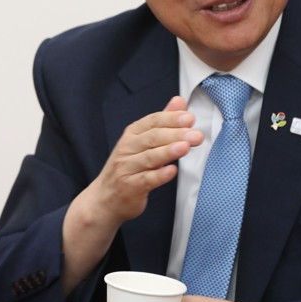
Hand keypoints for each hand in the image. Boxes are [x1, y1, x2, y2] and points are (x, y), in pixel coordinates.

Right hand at [61, 97, 202, 293]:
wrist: (104, 200)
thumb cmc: (128, 167)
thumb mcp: (142, 141)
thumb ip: (163, 121)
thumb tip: (179, 101)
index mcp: (132, 135)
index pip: (153, 122)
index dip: (171, 119)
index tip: (189, 118)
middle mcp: (127, 149)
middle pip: (153, 138)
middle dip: (176, 134)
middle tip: (195, 135)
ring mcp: (127, 168)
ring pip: (149, 158)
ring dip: (168, 152)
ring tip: (185, 147)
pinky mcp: (130, 187)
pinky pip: (146, 180)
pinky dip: (159, 175)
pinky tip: (172, 171)